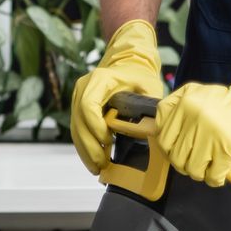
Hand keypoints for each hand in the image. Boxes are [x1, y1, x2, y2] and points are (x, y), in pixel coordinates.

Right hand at [68, 20, 164, 172]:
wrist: (129, 63)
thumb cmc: (140, 75)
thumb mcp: (149, 87)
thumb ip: (150, 106)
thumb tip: (154, 131)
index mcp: (100, 79)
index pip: (88, 105)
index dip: (96, 126)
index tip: (109, 140)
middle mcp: (83, 87)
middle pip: (79, 121)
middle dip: (89, 146)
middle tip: (102, 165)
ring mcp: (78, 97)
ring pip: (75, 129)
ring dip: (85, 150)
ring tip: (97, 168)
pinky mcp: (78, 107)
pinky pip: (78, 130)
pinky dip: (85, 146)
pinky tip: (95, 159)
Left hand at [153, 26, 230, 186]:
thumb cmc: (230, 100)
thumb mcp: (197, 93)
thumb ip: (174, 106)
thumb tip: (150, 127)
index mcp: (185, 103)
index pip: (163, 136)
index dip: (169, 149)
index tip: (179, 151)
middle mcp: (194, 116)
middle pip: (176, 156)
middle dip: (185, 164)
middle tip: (196, 161)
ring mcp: (210, 133)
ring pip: (192, 168)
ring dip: (200, 173)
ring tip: (208, 167)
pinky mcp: (226, 147)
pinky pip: (212, 175)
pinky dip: (215, 179)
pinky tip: (220, 174)